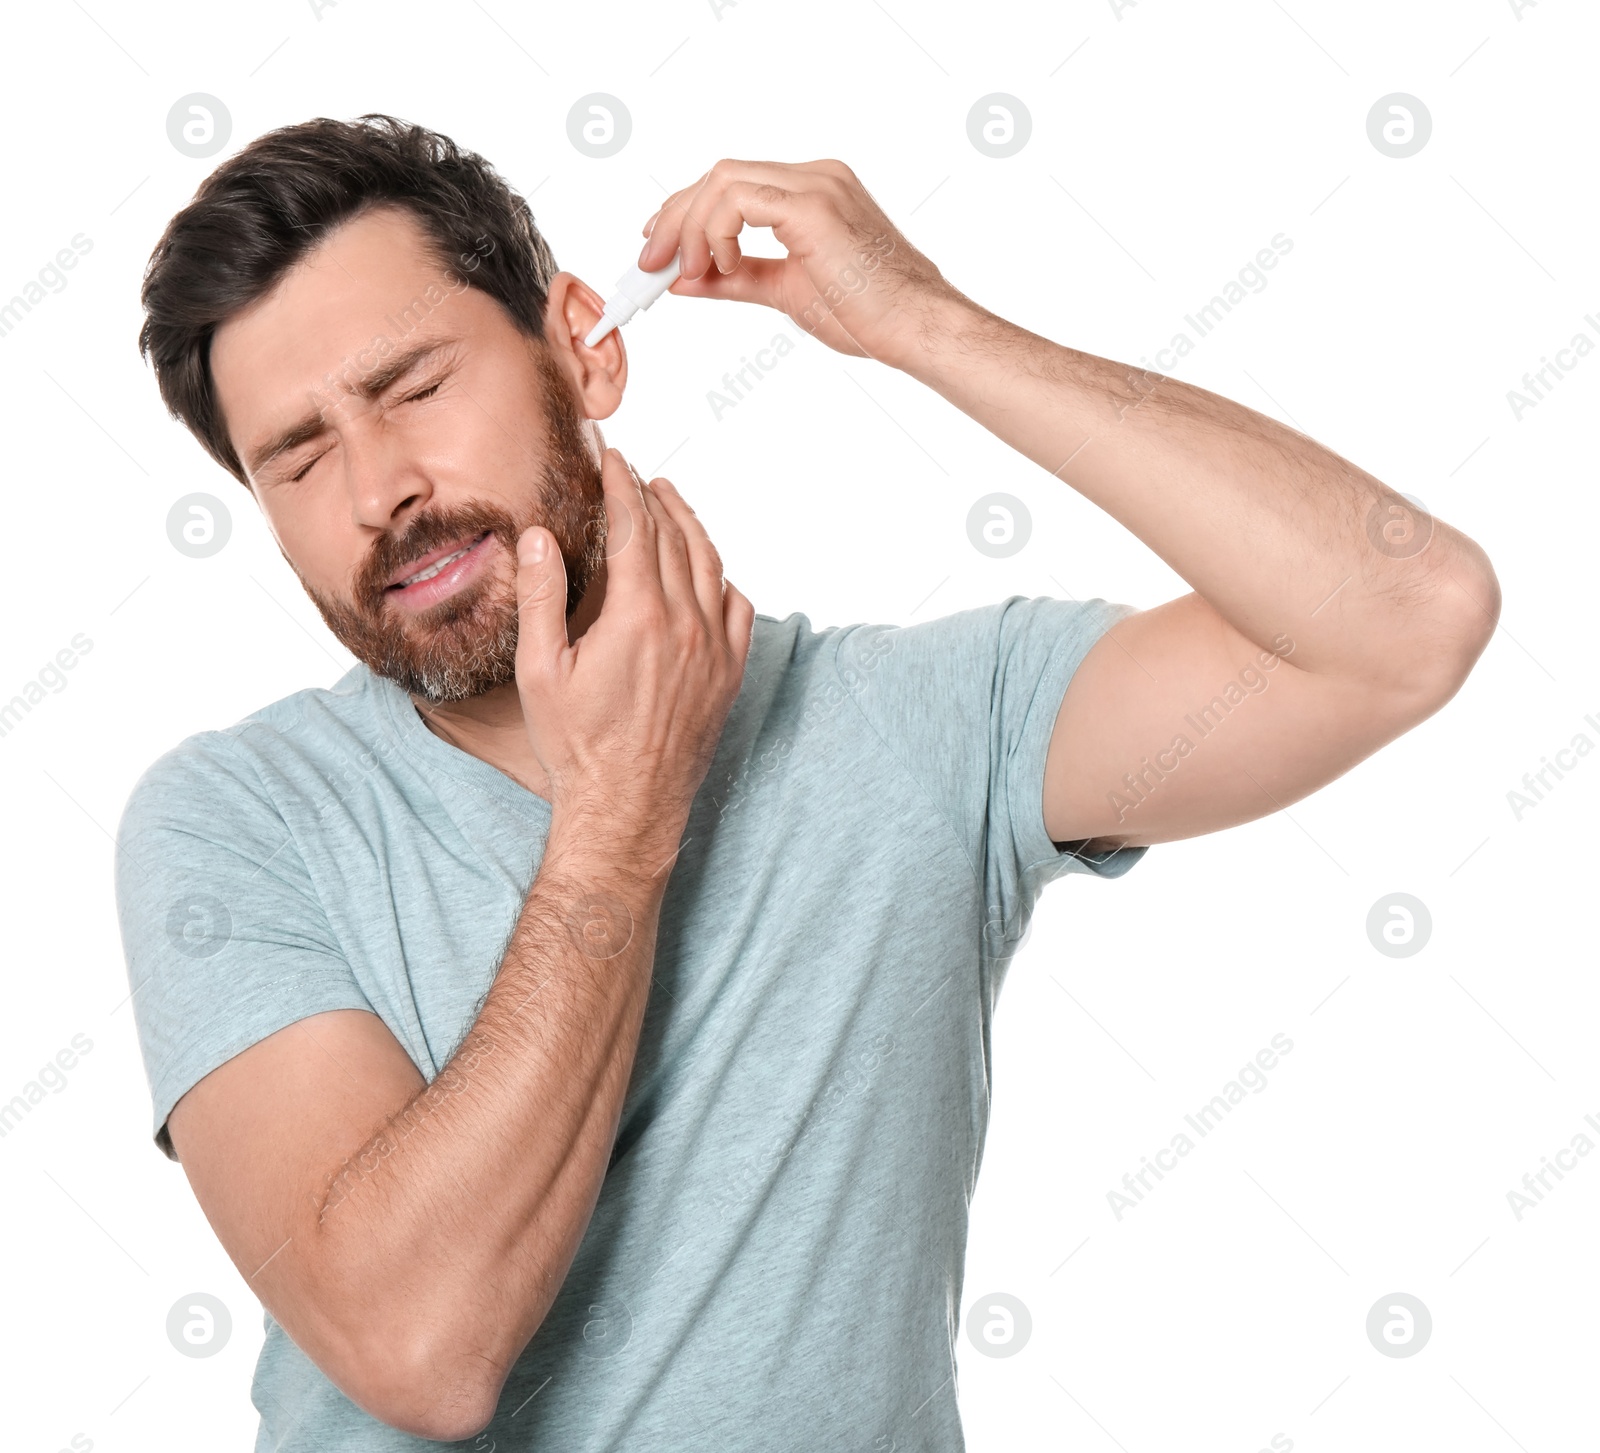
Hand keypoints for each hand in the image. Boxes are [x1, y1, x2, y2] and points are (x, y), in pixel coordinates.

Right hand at [514, 448, 753, 846]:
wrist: (627, 807)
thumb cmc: (576, 745)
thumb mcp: (540, 670)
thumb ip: (542, 597)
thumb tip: (539, 537)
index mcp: (638, 616)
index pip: (634, 527)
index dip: (622, 486)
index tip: (614, 459)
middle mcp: (686, 625)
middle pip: (674, 538)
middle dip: (653, 498)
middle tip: (637, 475)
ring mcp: (714, 650)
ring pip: (711, 566)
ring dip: (691, 527)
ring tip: (671, 503)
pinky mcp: (729, 675)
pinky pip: (737, 610)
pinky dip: (722, 579)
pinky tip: (709, 573)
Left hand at [636, 158, 956, 365]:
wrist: (916, 328)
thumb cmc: (870, 314)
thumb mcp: (785, 292)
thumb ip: (735, 279)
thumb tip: (685, 280)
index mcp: (811, 191)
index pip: (730, 185)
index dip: (685, 214)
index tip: (660, 252)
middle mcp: (814, 176)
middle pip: (719, 175)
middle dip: (674, 219)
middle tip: (650, 264)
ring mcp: (815, 184)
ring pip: (722, 180)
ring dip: (690, 227)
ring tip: (691, 273)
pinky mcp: (813, 204)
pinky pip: (738, 198)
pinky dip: (713, 231)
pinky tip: (719, 266)